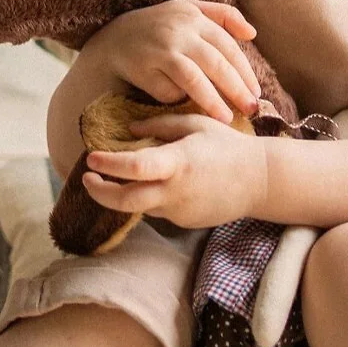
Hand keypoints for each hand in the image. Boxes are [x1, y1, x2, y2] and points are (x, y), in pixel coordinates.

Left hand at [82, 110, 266, 229]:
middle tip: (87, 178)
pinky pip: (158, 210)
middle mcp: (175, 190)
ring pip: (140, 206)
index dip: (108, 165)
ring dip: (125, 193)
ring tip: (121, 175)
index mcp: (178, 162)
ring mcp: (179, 210)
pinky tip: (159, 183)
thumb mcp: (196, 124)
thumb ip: (160, 125)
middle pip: (125, 201)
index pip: (134, 168)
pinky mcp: (184, 222)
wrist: (260, 181)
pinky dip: (150, 197)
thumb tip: (128, 132)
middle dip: (99, 192)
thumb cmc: (228, 146)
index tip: (91, 158)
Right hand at [96, 0, 262, 123]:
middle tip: (251, 109)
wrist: (115, 39)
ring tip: (227, 118)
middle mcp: (178, 30)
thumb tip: (253, 34)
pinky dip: (177, 99)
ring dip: (212, 101)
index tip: (256, 92)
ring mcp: (160, 50)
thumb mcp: (189, 11)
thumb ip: (223, 16)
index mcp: (193, 16)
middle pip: (216, 63)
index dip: (245, 71)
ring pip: (194, 79)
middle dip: (237, 89)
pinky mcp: (143, 68)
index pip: (227, 46)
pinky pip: (168, 91)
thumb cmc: (159, 28)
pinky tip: (185, 107)